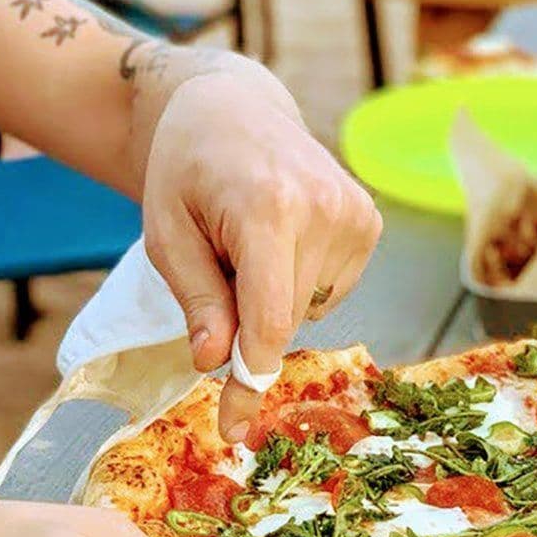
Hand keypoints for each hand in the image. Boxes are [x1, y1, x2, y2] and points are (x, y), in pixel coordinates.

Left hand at [141, 68, 381, 441]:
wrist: (232, 108)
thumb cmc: (186, 170)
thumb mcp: (166, 234)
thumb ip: (196, 298)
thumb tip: (215, 361)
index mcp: (268, 207)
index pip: (267, 319)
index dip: (250, 381)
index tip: (234, 428)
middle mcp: (324, 209)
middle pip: (285, 319)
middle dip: (245, 324)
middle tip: (215, 270)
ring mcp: (356, 214)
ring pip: (308, 310)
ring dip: (272, 298)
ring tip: (248, 241)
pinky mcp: (369, 221)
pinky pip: (330, 291)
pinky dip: (298, 282)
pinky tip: (281, 240)